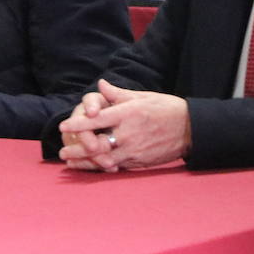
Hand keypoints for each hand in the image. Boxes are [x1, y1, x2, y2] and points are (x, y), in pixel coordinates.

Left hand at [57, 79, 190, 171]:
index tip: (63, 127)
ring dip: (86, 162)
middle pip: (97, 144)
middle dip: (77, 149)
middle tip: (63, 152)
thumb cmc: (165, 108)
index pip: (97, 119)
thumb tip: (100, 85)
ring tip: (71, 163)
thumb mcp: (142, 96)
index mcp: (128, 113)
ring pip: (104, 159)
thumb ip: (118, 94)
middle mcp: (129, 133)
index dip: (78, 124)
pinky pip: (118, 167)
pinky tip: (91, 168)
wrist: (190, 129)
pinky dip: (103, 168)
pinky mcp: (140, 162)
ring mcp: (134, 150)